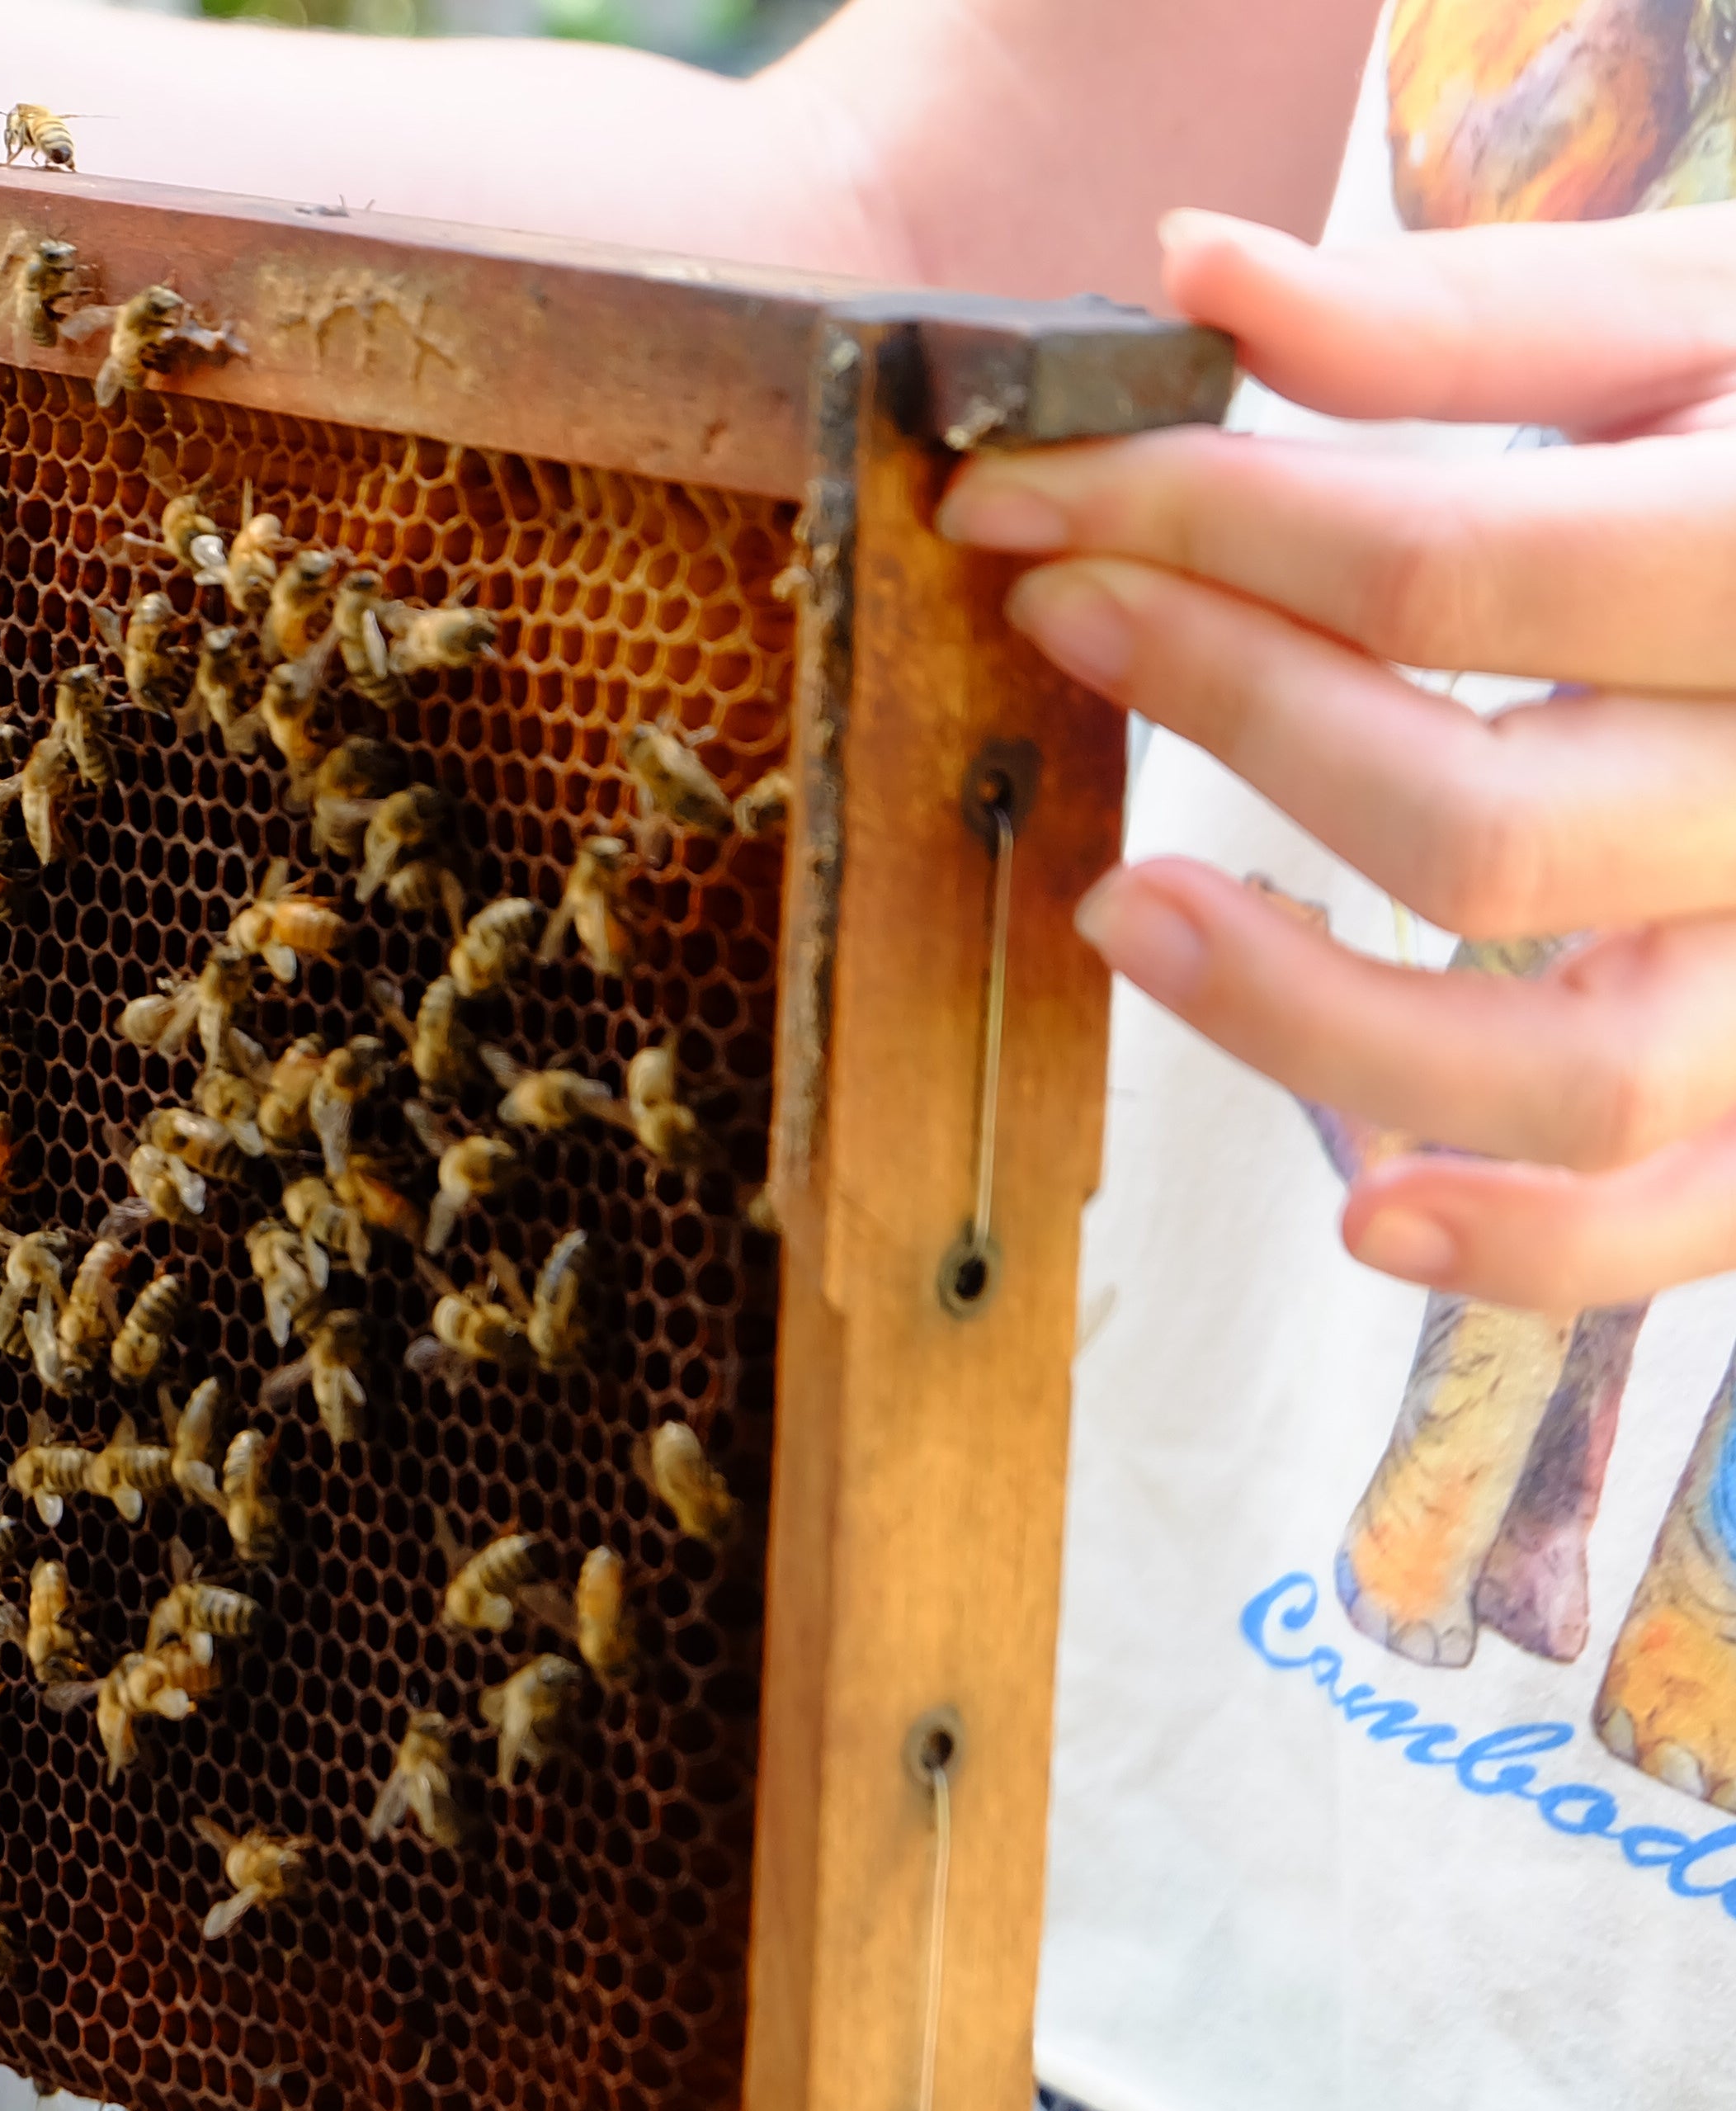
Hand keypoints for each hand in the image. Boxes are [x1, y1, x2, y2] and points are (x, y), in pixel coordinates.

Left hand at [936, 204, 1735, 1312]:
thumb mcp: (1706, 309)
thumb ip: (1459, 320)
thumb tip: (1202, 275)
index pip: (1442, 573)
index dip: (1195, 531)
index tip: (1028, 499)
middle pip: (1475, 830)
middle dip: (1227, 724)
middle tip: (1064, 623)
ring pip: (1572, 1073)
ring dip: (1309, 1025)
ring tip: (1119, 914)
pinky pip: (1688, 1218)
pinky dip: (1530, 1249)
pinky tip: (1364, 1215)